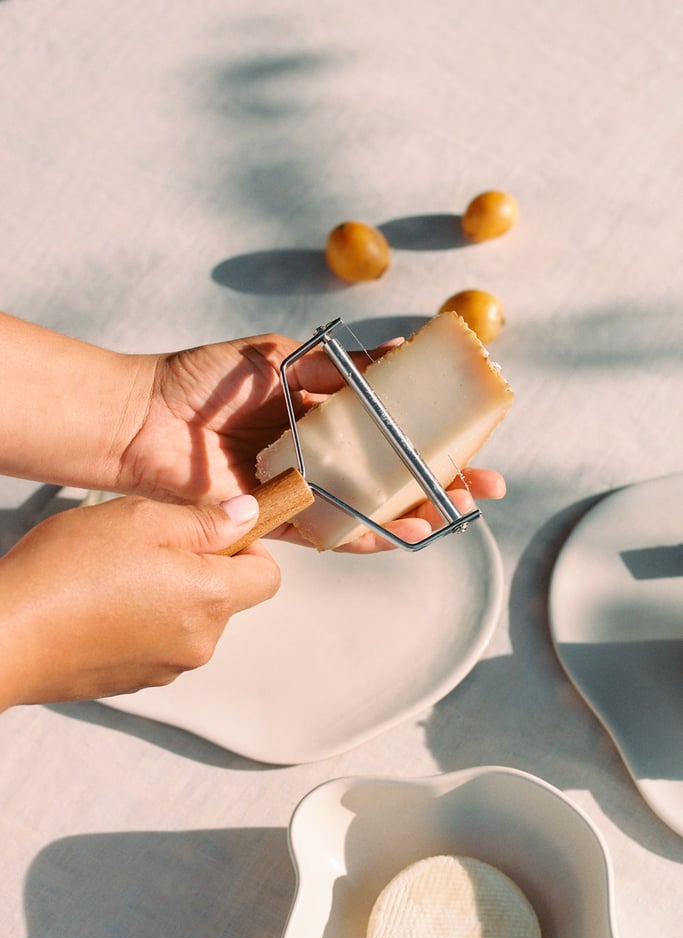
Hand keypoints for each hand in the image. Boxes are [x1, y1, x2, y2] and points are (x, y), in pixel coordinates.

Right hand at [0, 494, 278, 707]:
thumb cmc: (69, 573)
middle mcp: (199, 642)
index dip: (248, 547)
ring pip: (190, 617)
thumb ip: (206, 521)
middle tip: (149, 544)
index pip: (268, 576)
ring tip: (116, 573)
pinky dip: (143, 619)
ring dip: (169, 593)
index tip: (214, 530)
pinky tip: (101, 602)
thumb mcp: (144, 521)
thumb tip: (248, 516)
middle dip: (200, 566)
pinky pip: (158, 640)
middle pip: (227, 597)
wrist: (5, 636)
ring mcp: (167, 667)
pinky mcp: (135, 680)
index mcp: (212, 600)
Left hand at [115, 334, 505, 551]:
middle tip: (482, 488)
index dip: (432, 430)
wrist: (143, 418)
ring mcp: (302, 487)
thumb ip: (339, 366)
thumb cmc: (203, 379)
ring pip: (368, 506)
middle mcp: (319, 451)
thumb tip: (401, 350)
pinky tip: (401, 535)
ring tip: (451, 516)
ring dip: (412, 514)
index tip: (473, 433)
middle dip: (439, 480)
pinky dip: (365, 535)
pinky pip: (329, 532)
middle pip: (389, 471)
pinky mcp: (278, 518)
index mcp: (322, 409)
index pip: (390, 424)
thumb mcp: (279, 356)